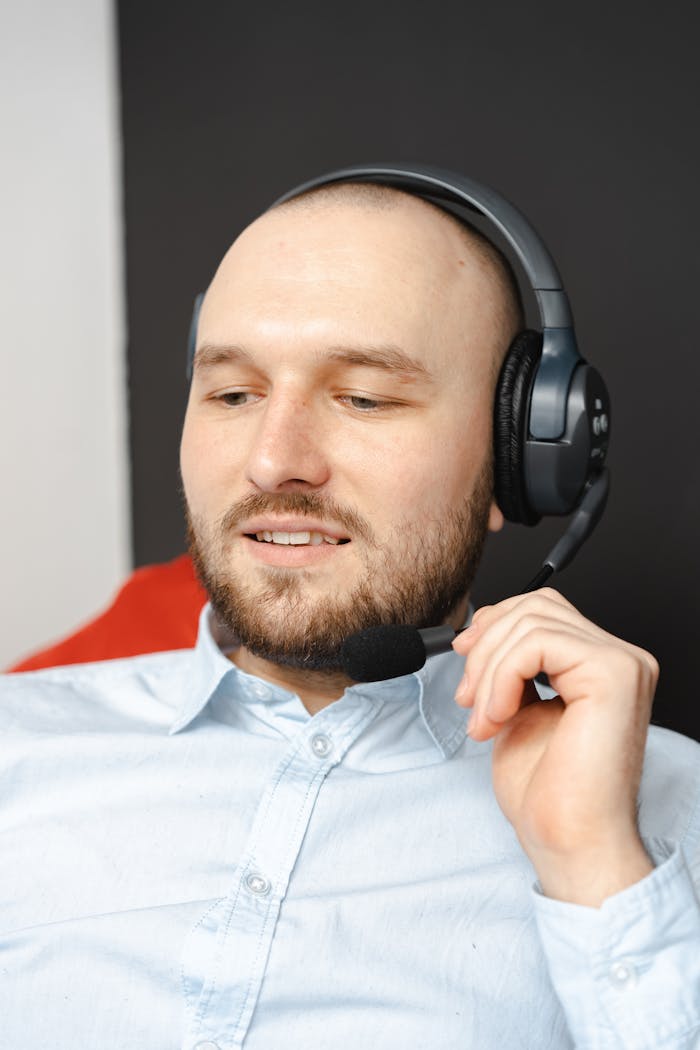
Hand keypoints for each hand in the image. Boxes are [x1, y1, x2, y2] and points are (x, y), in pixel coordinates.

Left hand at [452, 588, 658, 905]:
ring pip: (531, 621)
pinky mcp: (613, 675)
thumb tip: (482, 629)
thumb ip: (512, 668)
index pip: (545, 608)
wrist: (569, 843)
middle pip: (537, 605)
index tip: (464, 656)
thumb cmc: (548, 793)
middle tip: (467, 696)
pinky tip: (497, 716)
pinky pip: (537, 644)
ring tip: (482, 718)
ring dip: (489, 669)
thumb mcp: (519, 709)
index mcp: (604, 665)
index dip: (495, 624)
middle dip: (486, 643)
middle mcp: (622, 659)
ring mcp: (623, 664)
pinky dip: (501, 676)